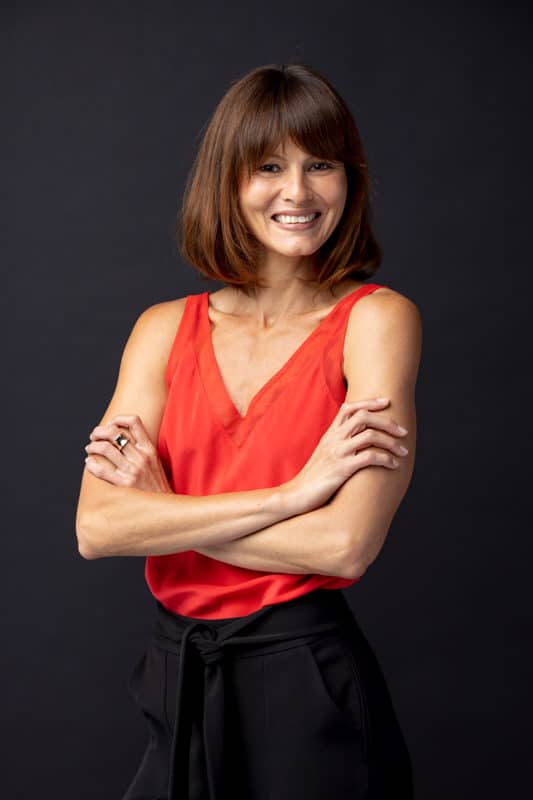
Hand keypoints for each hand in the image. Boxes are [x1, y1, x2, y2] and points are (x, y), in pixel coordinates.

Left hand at [84, 414, 172, 492]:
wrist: (164, 507)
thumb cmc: (157, 485)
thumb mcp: (155, 462)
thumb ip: (142, 450)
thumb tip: (121, 439)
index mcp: (149, 449)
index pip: (134, 422)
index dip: (118, 419)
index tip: (110, 424)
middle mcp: (141, 457)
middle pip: (114, 433)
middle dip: (99, 431)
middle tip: (94, 436)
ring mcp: (133, 470)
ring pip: (105, 448)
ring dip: (92, 446)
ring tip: (89, 449)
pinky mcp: (124, 484)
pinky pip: (101, 470)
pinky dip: (91, 464)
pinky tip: (89, 463)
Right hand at [285, 397, 407, 513]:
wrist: (297, 494)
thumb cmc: (313, 477)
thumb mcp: (324, 454)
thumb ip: (338, 444)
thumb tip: (356, 440)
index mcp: (329, 434)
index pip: (349, 408)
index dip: (369, 402)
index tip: (387, 402)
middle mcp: (334, 439)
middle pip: (364, 417)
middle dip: (388, 422)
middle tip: (403, 432)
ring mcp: (338, 453)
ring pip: (371, 436)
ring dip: (392, 442)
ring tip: (403, 451)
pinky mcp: (342, 469)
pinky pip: (370, 457)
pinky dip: (386, 459)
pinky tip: (394, 465)